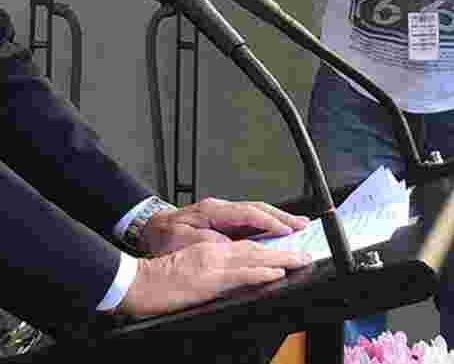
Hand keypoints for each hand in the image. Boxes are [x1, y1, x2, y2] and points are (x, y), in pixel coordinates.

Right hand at [116, 239, 311, 317]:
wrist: (138, 283)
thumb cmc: (159, 280)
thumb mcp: (189, 268)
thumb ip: (211, 269)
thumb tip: (234, 276)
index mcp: (210, 250)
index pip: (247, 245)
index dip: (271, 247)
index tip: (290, 250)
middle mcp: (214, 252)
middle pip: (256, 248)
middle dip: (283, 250)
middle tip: (306, 253)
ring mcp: (212, 264)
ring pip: (254, 257)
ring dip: (281, 258)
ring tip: (301, 260)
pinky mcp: (209, 279)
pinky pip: (240, 274)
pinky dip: (260, 272)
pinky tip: (276, 273)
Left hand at [137, 197, 309, 255]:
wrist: (150, 228)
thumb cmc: (165, 236)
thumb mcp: (184, 240)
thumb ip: (209, 241)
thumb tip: (231, 246)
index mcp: (213, 210)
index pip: (249, 213)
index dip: (270, 222)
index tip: (287, 230)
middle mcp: (221, 208)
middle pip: (258, 209)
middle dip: (282, 217)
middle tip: (304, 226)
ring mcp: (223, 213)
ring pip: (256, 213)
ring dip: (277, 220)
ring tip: (298, 226)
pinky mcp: (222, 221)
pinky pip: (250, 220)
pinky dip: (266, 224)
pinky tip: (277, 230)